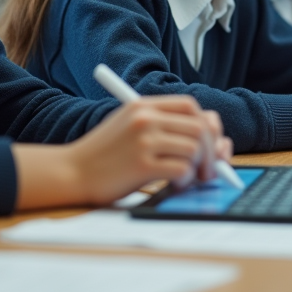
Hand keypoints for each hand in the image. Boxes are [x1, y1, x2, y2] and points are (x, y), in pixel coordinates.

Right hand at [21, 96, 229, 207]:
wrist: (71, 172)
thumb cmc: (104, 156)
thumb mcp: (132, 130)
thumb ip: (167, 129)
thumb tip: (220, 144)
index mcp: (143, 106)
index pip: (191, 106)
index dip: (207, 125)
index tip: (210, 144)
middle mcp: (145, 118)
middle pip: (200, 127)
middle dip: (211, 151)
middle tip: (209, 170)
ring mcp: (143, 140)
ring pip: (195, 149)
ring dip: (198, 168)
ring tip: (185, 179)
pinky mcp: (142, 165)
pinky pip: (183, 170)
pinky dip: (185, 180)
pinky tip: (173, 185)